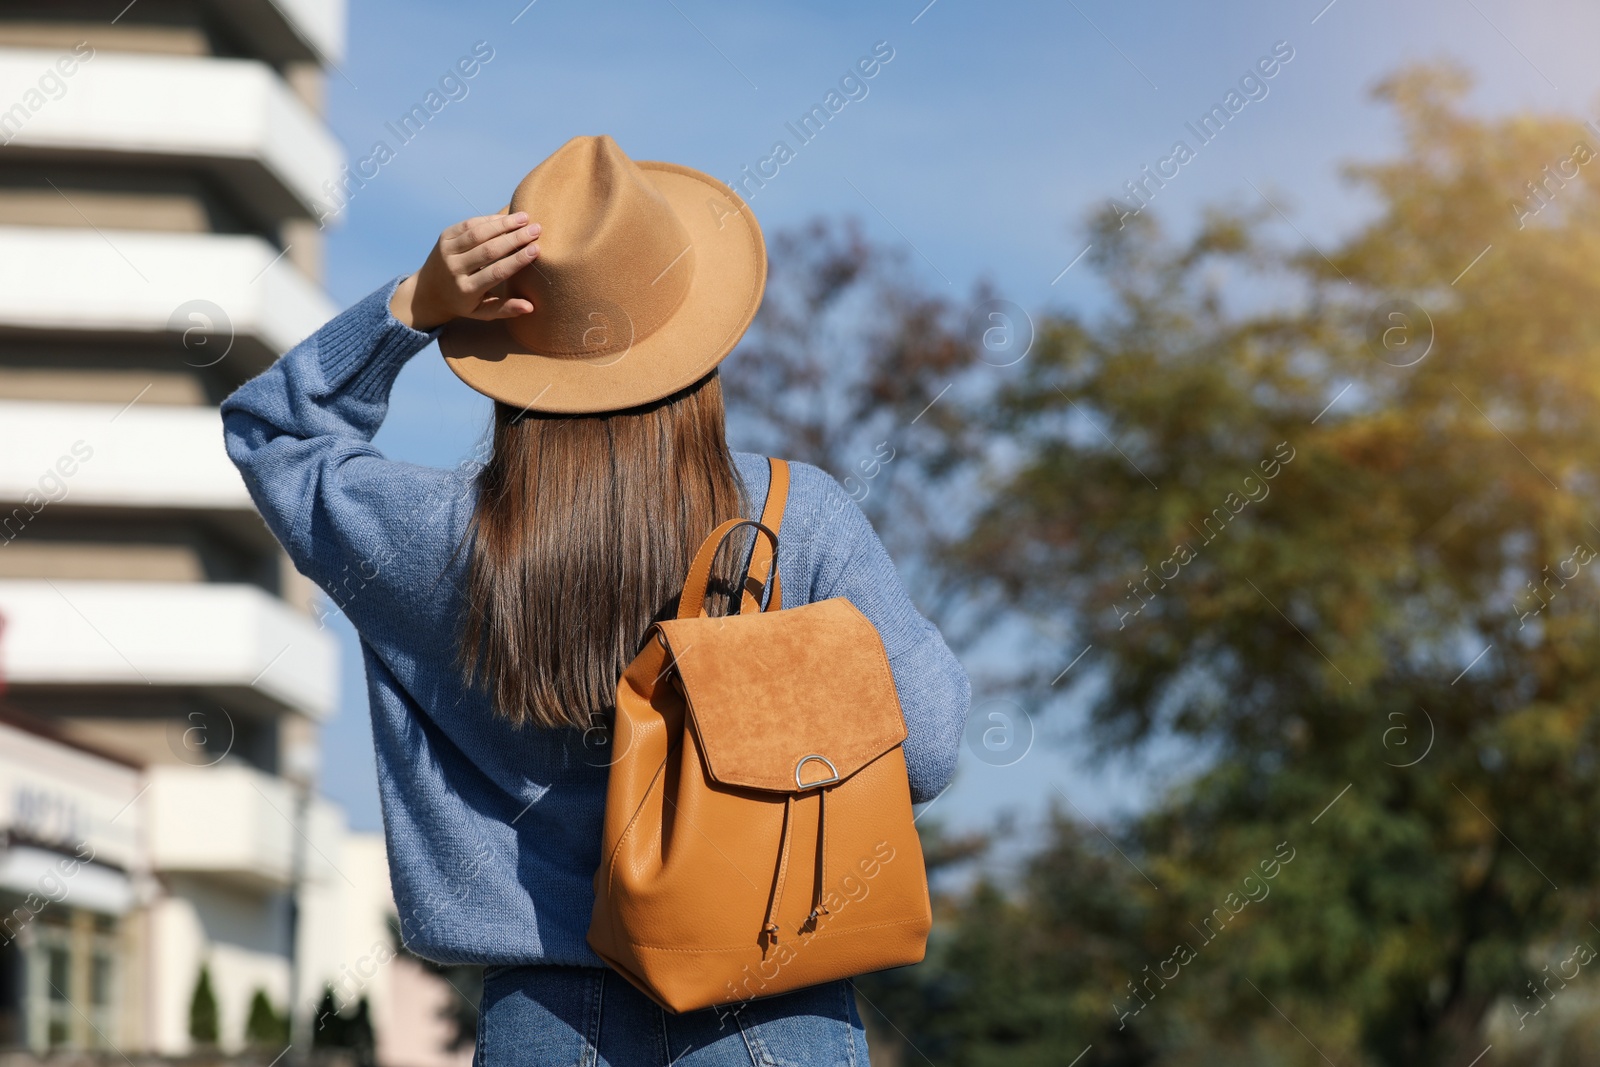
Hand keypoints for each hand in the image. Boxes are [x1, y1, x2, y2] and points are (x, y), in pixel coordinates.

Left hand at [389, 212, 541, 330]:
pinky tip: (506, 217)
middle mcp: (454, 269)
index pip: (496, 272)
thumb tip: (530, 307)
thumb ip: (505, 309)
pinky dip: (489, 219)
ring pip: (478, 233)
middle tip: (537, 229)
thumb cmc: (462, 303)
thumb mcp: (482, 312)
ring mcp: (447, 250)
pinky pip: (469, 224)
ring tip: (525, 217)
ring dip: (503, 224)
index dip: (517, 260)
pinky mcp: (444, 236)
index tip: (536, 249)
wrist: (427, 292)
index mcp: (466, 290)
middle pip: (489, 250)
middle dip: (515, 238)